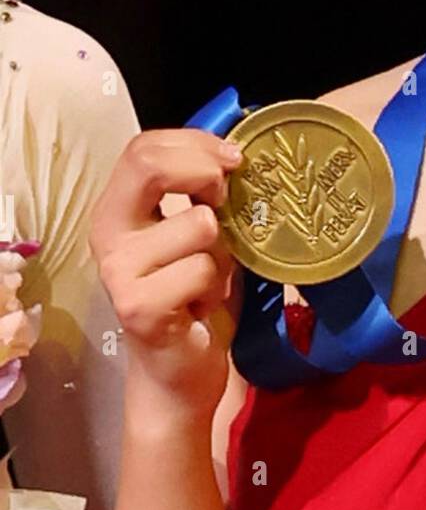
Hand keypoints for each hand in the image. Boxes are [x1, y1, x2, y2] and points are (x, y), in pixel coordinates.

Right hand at [90, 128, 244, 427]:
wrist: (180, 365)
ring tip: (207, 277)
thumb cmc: (195, 291)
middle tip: (225, 203)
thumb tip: (234, 154)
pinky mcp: (138, 306)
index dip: (196, 144)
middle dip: (205, 175)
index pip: (145, 147)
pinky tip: (200, 306)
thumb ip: (202, 192)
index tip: (233, 159)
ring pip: (201, 224)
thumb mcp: (200, 229)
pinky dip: (217, 286)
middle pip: (151, 166)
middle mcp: (108, 232)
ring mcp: (119, 270)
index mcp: (118, 207)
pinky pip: (204, 270)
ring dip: (222, 252)